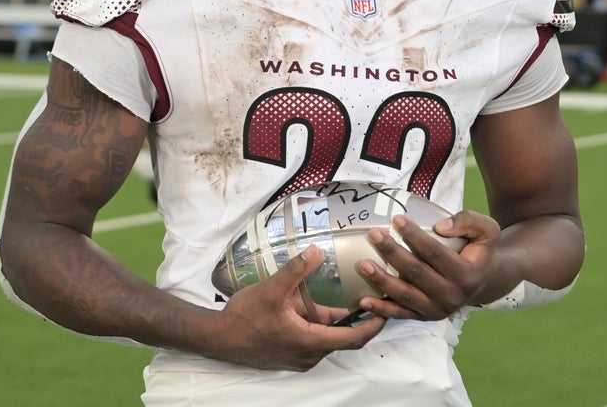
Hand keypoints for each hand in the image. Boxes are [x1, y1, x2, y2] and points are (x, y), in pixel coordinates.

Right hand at [212, 245, 386, 370]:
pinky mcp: (291, 352)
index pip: (353, 338)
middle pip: (344, 338)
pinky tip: (320, 304)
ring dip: (339, 320)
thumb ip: (296, 270)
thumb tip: (317, 249)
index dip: (374, 325)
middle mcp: (309, 355)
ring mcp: (300, 356)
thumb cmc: (244, 317)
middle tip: (375, 296)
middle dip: (360, 319)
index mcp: (310, 342)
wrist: (218, 339)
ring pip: (328, 338)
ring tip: (353, 295)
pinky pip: (315, 339)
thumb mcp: (271, 289)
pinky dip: (323, 323)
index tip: (388, 308)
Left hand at [356, 210, 501, 320]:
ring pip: (405, 295)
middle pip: (416, 273)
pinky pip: (400, 314)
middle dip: (392, 252)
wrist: (482, 280)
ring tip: (363, 264)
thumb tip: (440, 226)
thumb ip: (469, 221)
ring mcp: (437, 309)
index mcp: (466, 275)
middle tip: (374, 234)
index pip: (435, 252)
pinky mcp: (424, 317)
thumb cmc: (478, 251)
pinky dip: (382, 309)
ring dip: (382, 280)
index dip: (414, 235)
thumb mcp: (487, 230)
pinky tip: (364, 300)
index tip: (397, 219)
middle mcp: (452, 296)